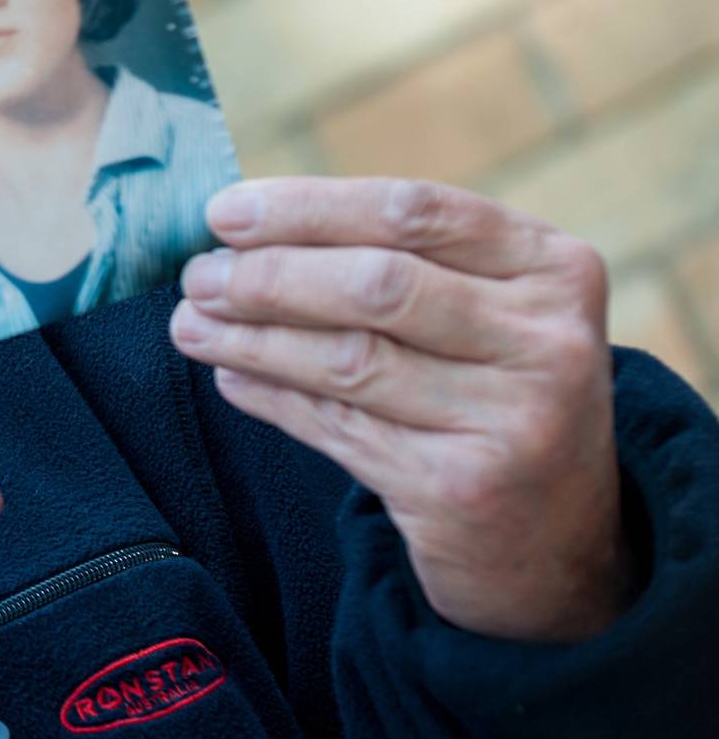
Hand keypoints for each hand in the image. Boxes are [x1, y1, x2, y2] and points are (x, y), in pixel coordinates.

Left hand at [170, 177, 632, 641]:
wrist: (558, 542)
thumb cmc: (494, 392)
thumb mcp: (483, 313)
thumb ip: (391, 262)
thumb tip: (239, 233)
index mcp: (554, 268)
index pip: (412, 212)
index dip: (305, 207)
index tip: (222, 212)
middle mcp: (549, 341)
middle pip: (376, 284)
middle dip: (268, 275)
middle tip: (198, 276)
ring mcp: (515, 420)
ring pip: (348, 359)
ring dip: (251, 338)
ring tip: (189, 323)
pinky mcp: (464, 489)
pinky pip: (338, 427)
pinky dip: (271, 395)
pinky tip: (231, 376)